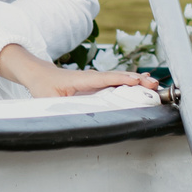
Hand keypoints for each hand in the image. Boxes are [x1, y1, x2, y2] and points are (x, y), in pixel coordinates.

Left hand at [0, 44, 164, 99]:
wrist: (38, 73)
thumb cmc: (43, 86)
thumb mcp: (47, 100)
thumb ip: (59, 108)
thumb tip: (70, 119)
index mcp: (80, 79)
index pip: (104, 78)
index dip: (120, 79)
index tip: (136, 80)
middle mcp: (90, 77)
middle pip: (116, 77)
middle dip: (136, 79)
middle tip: (153, 83)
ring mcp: (94, 78)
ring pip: (118, 78)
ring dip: (136, 81)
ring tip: (154, 84)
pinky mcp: (96, 82)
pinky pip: (115, 82)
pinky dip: (129, 83)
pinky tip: (142, 84)